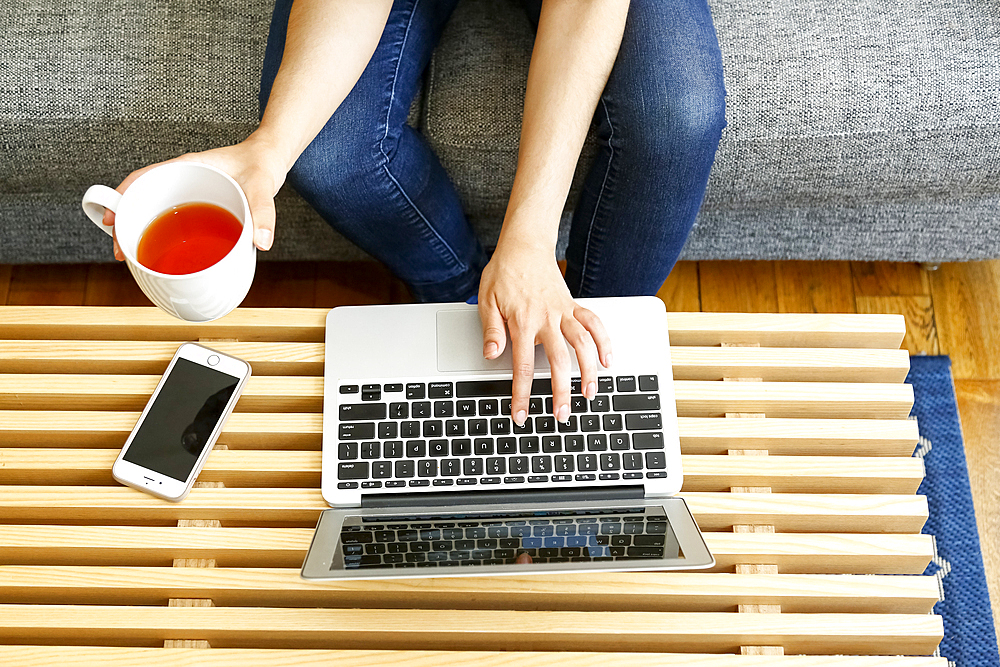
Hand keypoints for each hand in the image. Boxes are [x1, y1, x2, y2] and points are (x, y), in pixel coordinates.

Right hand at [103, 136, 287, 260]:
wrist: (270, 161)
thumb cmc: (261, 164)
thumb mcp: (262, 185)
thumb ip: (263, 211)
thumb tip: (260, 242)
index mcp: (187, 168)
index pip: (142, 179)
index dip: (121, 198)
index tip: (111, 220)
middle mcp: (182, 180)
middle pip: (143, 200)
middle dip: (128, 224)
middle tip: (123, 251)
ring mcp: (188, 193)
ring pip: (157, 213)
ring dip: (146, 233)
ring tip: (139, 258)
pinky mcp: (199, 207)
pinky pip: (176, 222)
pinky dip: (168, 238)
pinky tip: (170, 257)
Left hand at [478, 238, 611, 426]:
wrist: (524, 246)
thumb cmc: (503, 273)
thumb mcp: (486, 301)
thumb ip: (491, 330)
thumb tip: (491, 355)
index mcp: (522, 322)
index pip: (522, 366)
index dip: (522, 394)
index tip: (521, 414)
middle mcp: (546, 318)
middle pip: (558, 361)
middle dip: (560, 391)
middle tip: (562, 415)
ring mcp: (563, 311)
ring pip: (582, 344)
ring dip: (588, 371)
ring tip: (589, 394)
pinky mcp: (574, 305)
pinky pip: (594, 323)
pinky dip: (604, 341)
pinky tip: (608, 360)